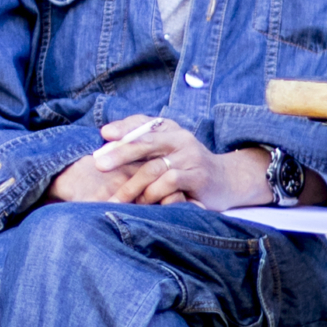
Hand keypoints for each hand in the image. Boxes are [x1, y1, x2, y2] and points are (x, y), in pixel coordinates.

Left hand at [51, 115, 272, 209]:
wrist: (229, 180)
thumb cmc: (188, 167)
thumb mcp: (168, 152)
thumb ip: (143, 147)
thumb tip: (105, 144)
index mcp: (170, 130)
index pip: (144, 123)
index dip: (124, 127)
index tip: (104, 134)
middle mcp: (181, 139)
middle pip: (145, 142)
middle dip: (119, 153)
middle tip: (97, 164)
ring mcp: (191, 157)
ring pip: (154, 167)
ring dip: (132, 185)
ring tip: (115, 199)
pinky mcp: (199, 176)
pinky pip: (171, 182)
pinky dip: (154, 193)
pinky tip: (143, 202)